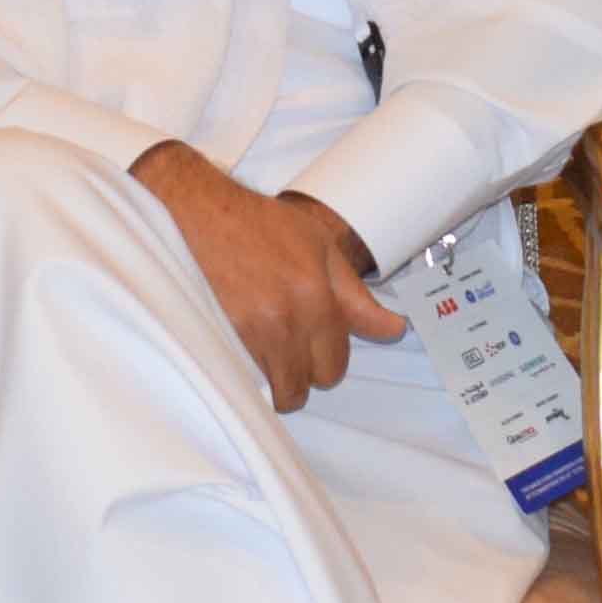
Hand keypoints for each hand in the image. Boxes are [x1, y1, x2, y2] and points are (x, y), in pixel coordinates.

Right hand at [133, 138, 403, 411]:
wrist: (206, 215)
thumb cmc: (265, 226)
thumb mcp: (324, 249)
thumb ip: (357, 298)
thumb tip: (394, 328)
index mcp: (317, 298)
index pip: (334, 364)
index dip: (330, 358)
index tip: (323, 348)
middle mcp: (286, 320)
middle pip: (309, 382)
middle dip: (308, 371)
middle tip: (298, 343)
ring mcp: (252, 331)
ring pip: (279, 387)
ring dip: (281, 374)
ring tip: (274, 342)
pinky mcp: (223, 336)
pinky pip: (249, 376)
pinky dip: (255, 368)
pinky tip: (252, 340)